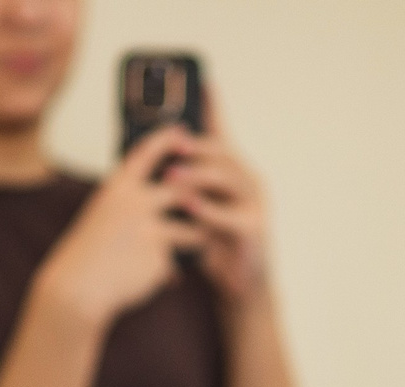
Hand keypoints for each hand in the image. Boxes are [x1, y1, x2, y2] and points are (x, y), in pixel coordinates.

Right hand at [33, 126, 192, 328]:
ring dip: (197, 238)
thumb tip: (171, 189)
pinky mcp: (160, 258)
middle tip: (208, 202)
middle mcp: (135, 202)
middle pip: (184, 188)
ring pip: (193, 229)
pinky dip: (171, 270)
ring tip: (193, 246)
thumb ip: (132, 199)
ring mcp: (149, 230)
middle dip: (200, 197)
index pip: (148, 151)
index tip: (185, 135)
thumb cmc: (91, 251)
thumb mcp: (105, 213)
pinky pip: (178, 261)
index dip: (169, 139)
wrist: (78, 287)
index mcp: (118, 187)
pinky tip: (157, 279)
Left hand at [162, 118, 271, 302]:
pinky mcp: (255, 231)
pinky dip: (208, 210)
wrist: (240, 287)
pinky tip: (188, 205)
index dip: (214, 107)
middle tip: (170, 141)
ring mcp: (256, 205)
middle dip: (196, 145)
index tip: (202, 80)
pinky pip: (231, 216)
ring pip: (228, 180)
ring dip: (198, 174)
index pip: (223, 133)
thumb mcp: (195, 211)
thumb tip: (149, 163)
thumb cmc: (215, 247)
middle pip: (224, 153)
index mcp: (234, 173)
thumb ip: (182, 186)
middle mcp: (249, 183)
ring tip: (171, 174)